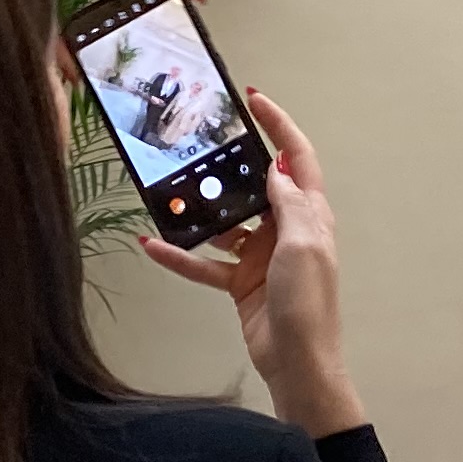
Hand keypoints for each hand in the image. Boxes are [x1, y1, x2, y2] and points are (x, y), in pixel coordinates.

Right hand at [135, 88, 363, 434]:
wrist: (297, 362)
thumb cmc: (308, 303)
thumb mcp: (303, 244)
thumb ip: (290, 203)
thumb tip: (278, 168)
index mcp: (310, 215)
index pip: (296, 158)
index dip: (279, 126)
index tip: (254, 100)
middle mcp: (286, 229)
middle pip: (257, 186)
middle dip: (230, 165)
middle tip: (199, 142)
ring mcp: (262, 255)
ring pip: (225, 223)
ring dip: (199, 212)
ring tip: (168, 193)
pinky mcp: (241, 281)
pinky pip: (206, 262)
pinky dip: (181, 255)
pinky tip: (153, 245)